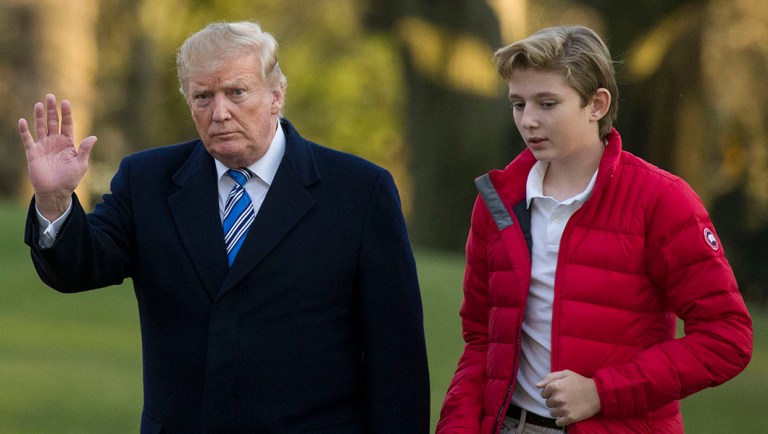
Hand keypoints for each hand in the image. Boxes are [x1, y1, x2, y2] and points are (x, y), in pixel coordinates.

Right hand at [19, 94, 96, 220]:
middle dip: (52, 110)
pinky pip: (28, 139)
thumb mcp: (80, 164)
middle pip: (53, 122)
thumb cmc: (70, 179)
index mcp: (68, 143)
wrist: (55, 192)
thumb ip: (84, 150)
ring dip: (39, 116)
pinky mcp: (33, 153)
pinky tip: (23, 121)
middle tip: (50, 96)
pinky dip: (25, 131)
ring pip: (41, 127)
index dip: (66, 114)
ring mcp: (43, 146)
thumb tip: (93, 137)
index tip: (66, 102)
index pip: (67, 124)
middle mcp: (55, 142)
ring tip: (39, 104)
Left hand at [537, 370, 599, 425]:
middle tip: (565, 398)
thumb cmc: (580, 382)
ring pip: (552, 413)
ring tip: (567, 405)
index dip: (550, 392)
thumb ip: (549, 377)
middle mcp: (558, 398)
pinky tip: (568, 413)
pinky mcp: (570, 418)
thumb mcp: (566, 374)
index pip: (543, 393)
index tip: (559, 392)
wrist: (598, 394)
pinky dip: (561, 419)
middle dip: (554, 401)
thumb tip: (537, 385)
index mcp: (555, 386)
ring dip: (557, 410)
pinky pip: (558, 422)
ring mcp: (564, 409)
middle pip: (547, 403)